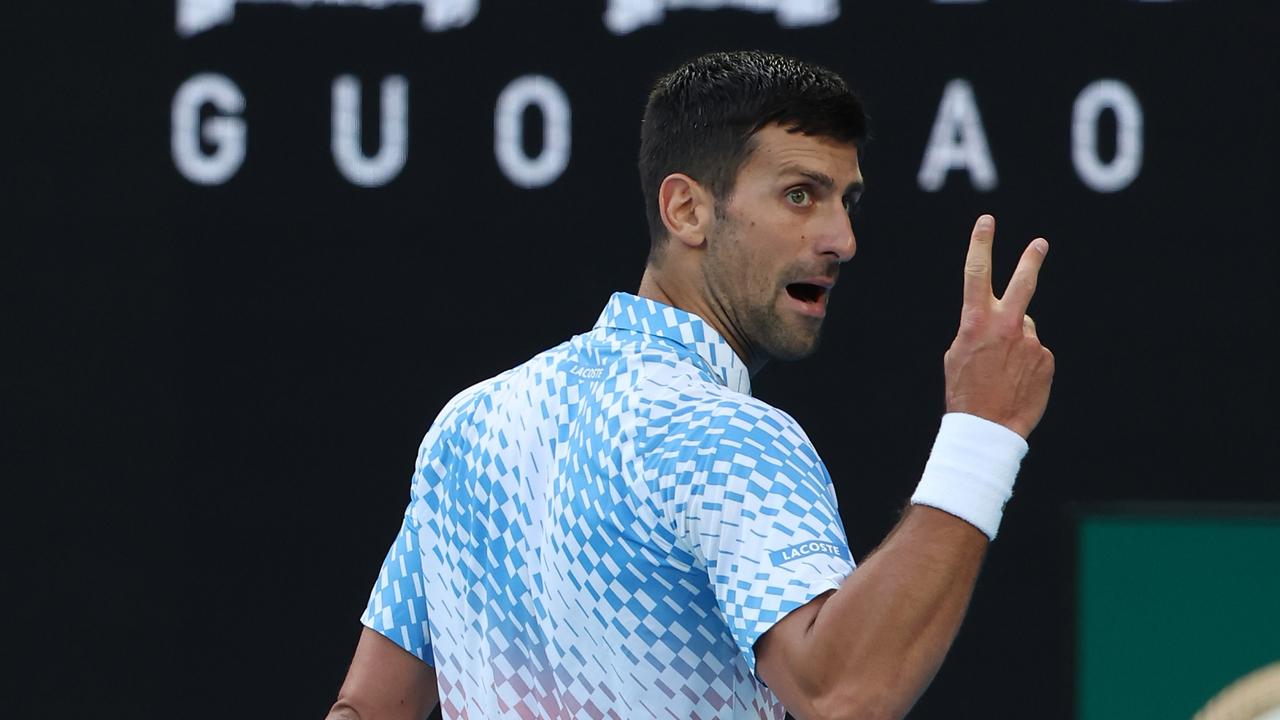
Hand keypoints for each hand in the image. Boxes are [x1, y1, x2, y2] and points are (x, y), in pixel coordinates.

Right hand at [943, 215, 1054, 438]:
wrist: (986, 427)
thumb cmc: (964, 390)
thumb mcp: (957, 353)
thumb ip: (978, 329)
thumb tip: (1006, 319)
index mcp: (976, 321)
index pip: (977, 272)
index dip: (981, 243)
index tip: (986, 222)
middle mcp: (1006, 325)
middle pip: (1023, 282)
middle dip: (1031, 259)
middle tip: (1040, 243)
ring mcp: (1030, 342)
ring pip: (1024, 330)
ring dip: (1015, 343)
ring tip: (1002, 372)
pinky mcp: (1046, 359)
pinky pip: (1035, 353)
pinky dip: (1027, 363)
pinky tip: (1015, 381)